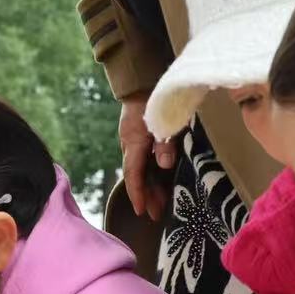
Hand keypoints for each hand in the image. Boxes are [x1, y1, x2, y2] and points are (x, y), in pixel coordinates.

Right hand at [118, 92, 176, 223]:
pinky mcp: (140, 137)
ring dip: (151, 186)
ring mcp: (134, 141)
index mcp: (133, 142)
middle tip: (156, 215)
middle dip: (147, 196)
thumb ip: (163, 143)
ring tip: (160, 203)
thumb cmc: (154, 99)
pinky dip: (151, 174)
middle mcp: (130, 145)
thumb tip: (164, 166)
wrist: (142, 79)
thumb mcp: (162, 121)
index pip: (133, 175)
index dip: (138, 194)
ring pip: (142, 170)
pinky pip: (144, 161)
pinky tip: (160, 181)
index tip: (142, 211)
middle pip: (138, 176)